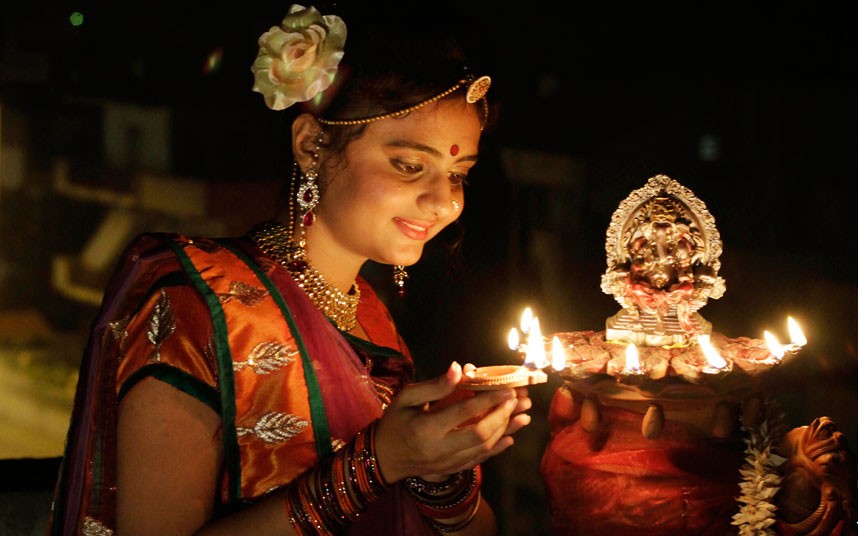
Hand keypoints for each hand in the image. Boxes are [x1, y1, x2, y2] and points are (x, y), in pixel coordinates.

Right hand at [373, 362, 531, 482]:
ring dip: (506, 431)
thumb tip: (458, 367)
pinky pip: (479, 461)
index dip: (487, 399)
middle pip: (479, 434)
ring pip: (483, 448)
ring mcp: (447, 463)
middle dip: (502, 416)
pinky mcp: (452, 470)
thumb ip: (434, 385)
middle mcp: (439, 448)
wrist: (384, 458)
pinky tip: (511, 437)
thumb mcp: (406, 398)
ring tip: (524, 416)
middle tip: (518, 400)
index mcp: (426, 428)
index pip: (463, 412)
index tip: (507, 389)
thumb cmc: (395, 422)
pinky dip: (497, 449)